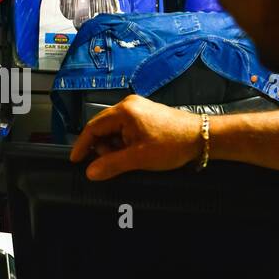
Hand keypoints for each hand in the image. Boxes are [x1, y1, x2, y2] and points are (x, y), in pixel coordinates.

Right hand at [69, 95, 202, 180]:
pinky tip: (136, 153)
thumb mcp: (139, 158)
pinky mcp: (146, 115)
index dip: (82, 145)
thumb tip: (90, 173)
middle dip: (104, 148)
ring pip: (114, 130)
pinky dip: (125, 143)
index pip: (92, 127)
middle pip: (102, 128)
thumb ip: (112, 165)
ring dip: (116, 147)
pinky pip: (126, 129)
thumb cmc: (172, 144)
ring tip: (131, 159)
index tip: (75, 160)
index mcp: (123, 111)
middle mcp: (128, 105)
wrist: (202, 136)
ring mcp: (138, 108)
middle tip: (114, 164)